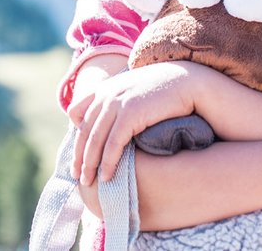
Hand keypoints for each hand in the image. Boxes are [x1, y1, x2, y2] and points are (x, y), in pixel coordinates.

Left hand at [69, 62, 197, 185]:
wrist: (187, 80)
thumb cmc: (165, 90)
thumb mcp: (135, 91)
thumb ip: (120, 101)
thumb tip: (114, 123)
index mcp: (105, 87)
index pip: (76, 112)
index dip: (74, 134)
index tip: (78, 152)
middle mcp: (106, 94)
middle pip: (83, 130)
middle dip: (78, 156)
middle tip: (76, 175)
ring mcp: (117, 103)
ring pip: (95, 140)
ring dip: (90, 164)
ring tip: (88, 181)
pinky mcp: (130, 114)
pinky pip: (113, 144)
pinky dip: (108, 162)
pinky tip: (107, 176)